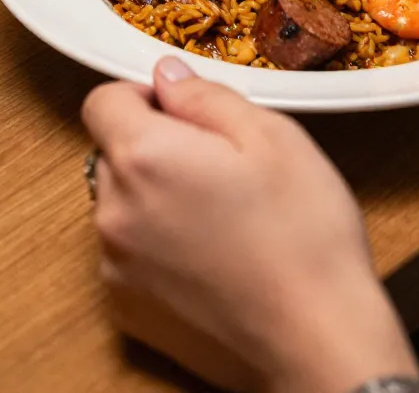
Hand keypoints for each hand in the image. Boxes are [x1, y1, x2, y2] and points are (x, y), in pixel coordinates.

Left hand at [82, 58, 418, 392]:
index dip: (144, 95)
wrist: (315, 342)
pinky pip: (129, 254)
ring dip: (156, 197)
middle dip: (156, 146)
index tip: (185, 110)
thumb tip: (167, 77)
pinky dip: (159, 245)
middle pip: (112, 153)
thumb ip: (205, 96)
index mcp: (144, 158)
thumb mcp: (272, 136)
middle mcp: (114, 212)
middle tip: (222, 164)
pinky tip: (213, 255)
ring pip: (122, 204)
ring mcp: (116, 268)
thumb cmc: (302, 237)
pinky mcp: (127, 311)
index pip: (103, 100)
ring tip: (224, 215)